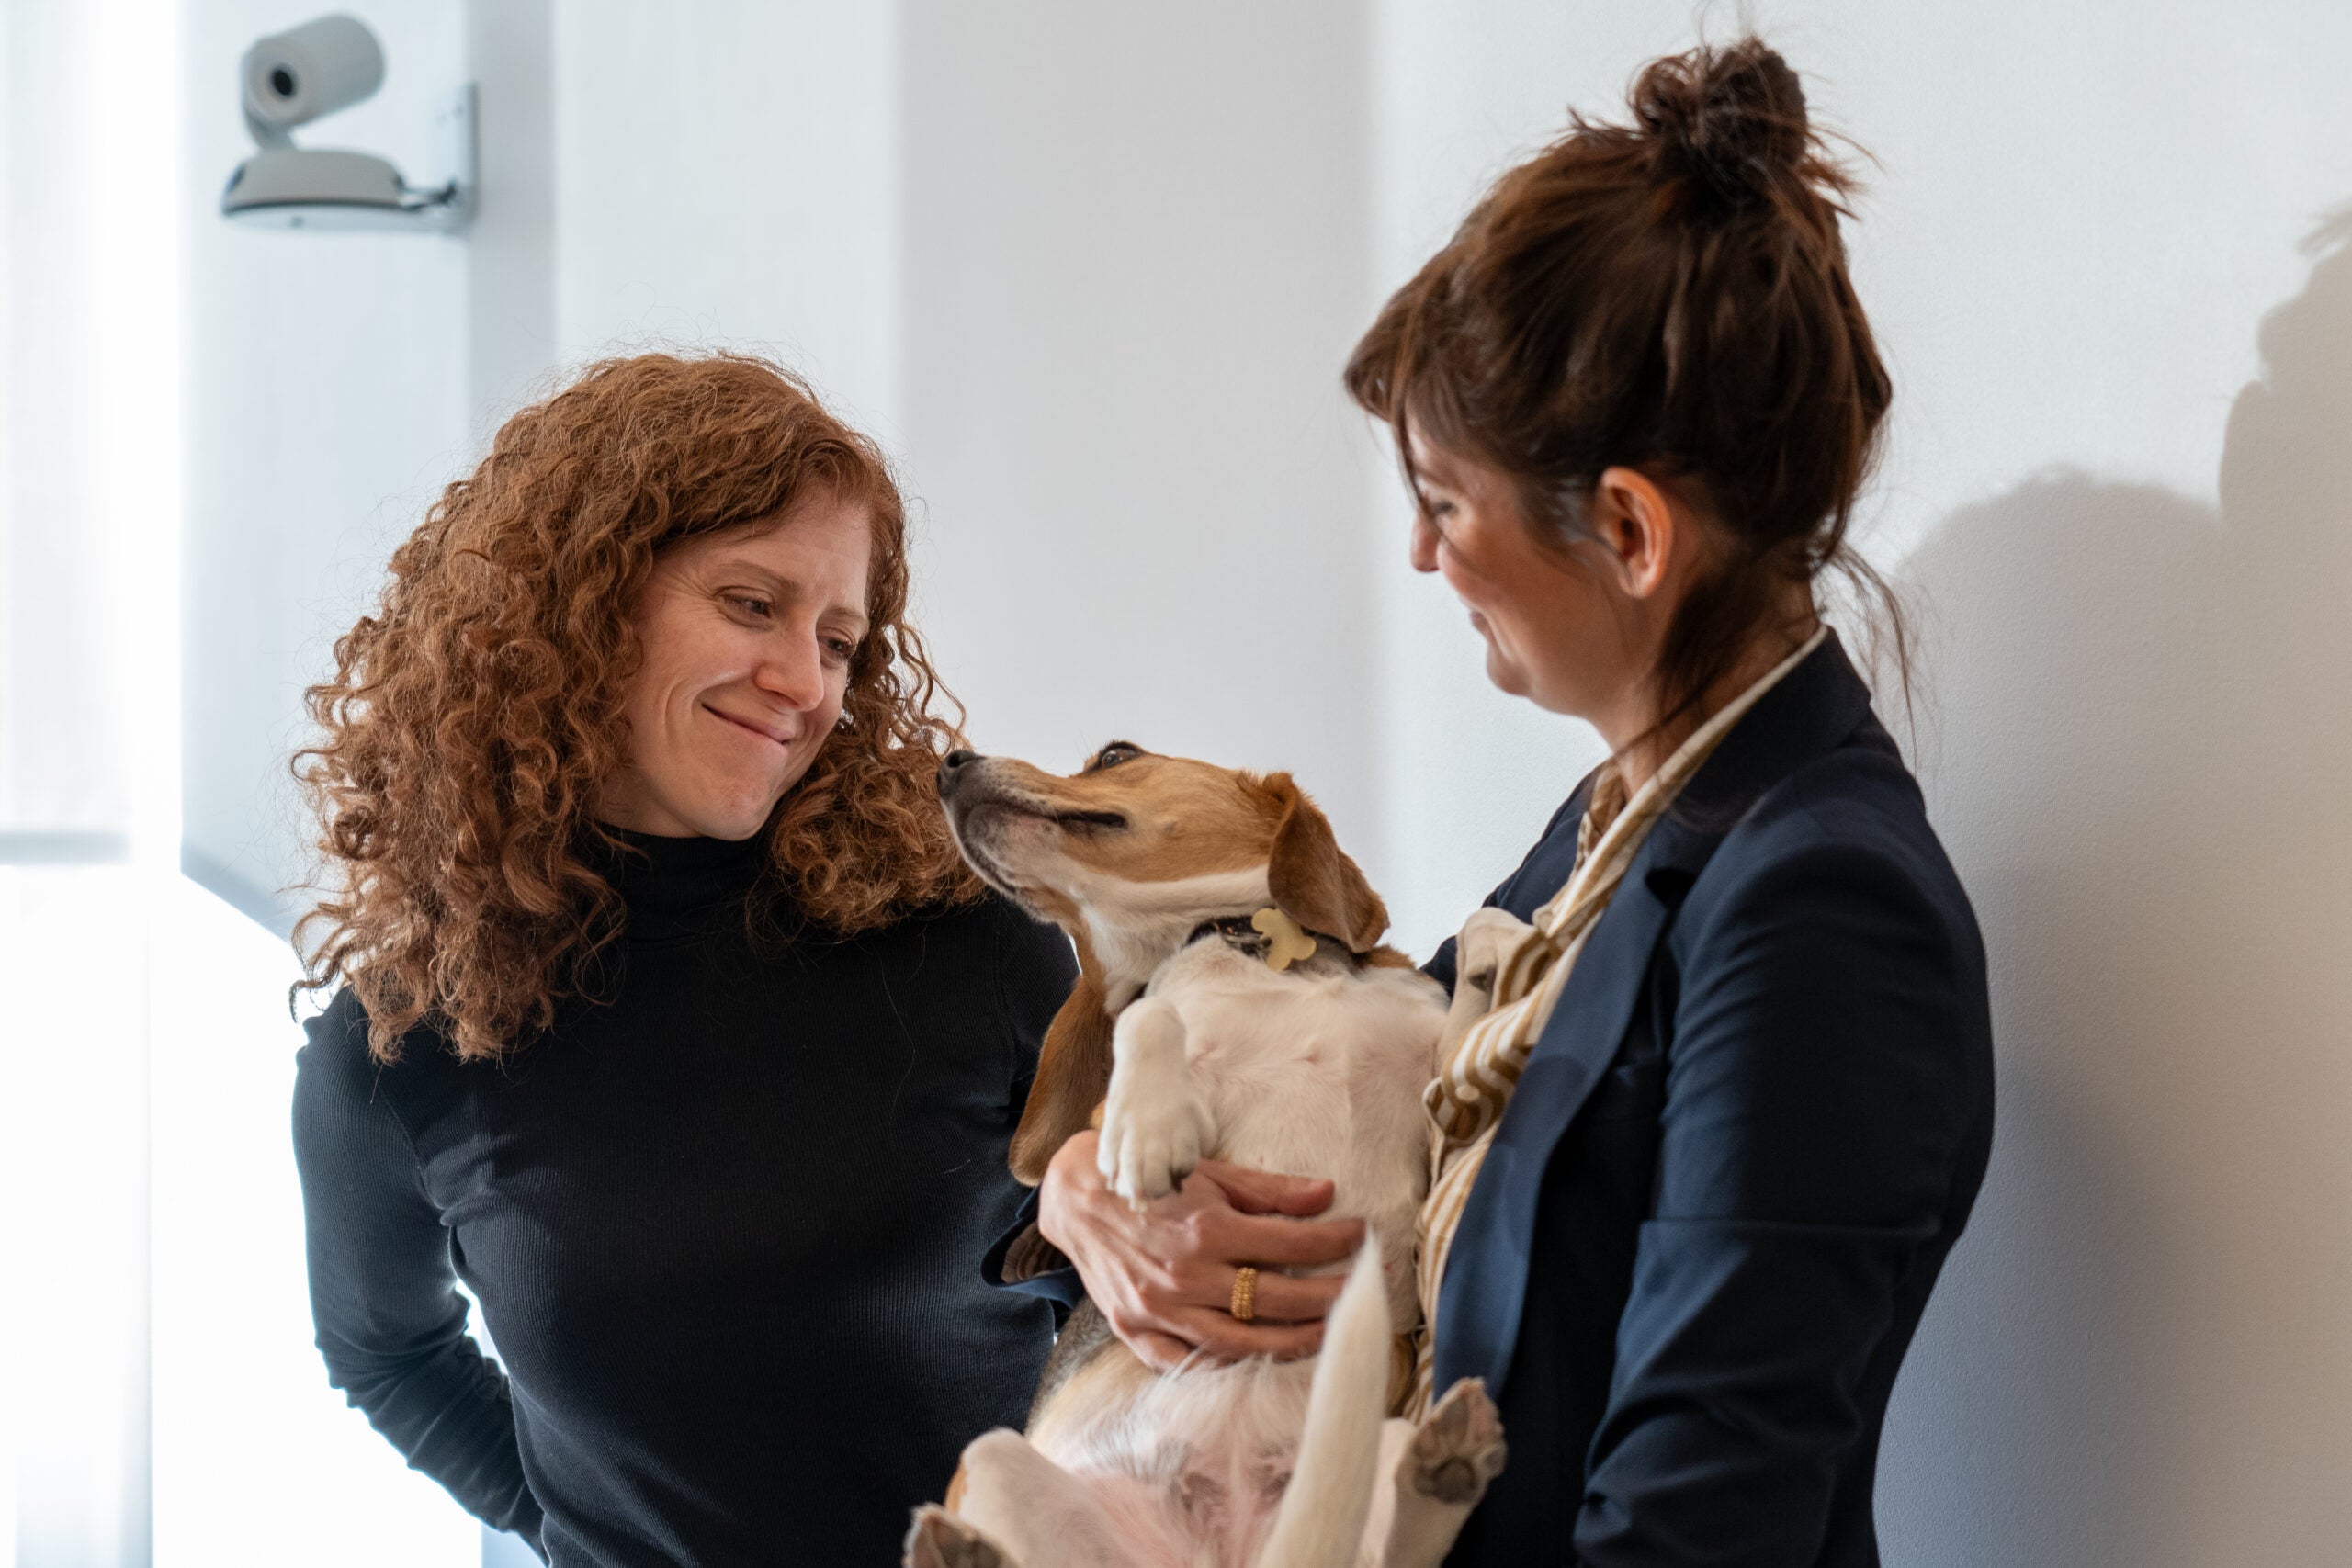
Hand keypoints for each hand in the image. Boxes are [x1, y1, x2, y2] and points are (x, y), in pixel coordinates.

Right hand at [1038, 1129, 1365, 1370]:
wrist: (1076, 1198)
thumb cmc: (1150, 1182)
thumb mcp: (1210, 1173)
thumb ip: (1269, 1190)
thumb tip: (1327, 1193)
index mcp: (1205, 1228)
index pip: (1288, 1242)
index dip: (1332, 1242)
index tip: (1361, 1237)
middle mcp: (1184, 1274)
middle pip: (1273, 1299)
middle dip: (1325, 1297)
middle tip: (1358, 1292)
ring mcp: (1159, 1309)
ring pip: (1238, 1343)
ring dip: (1290, 1343)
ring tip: (1326, 1334)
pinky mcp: (1135, 1330)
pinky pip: (1186, 1363)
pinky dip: (1223, 1367)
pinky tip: (1257, 1361)